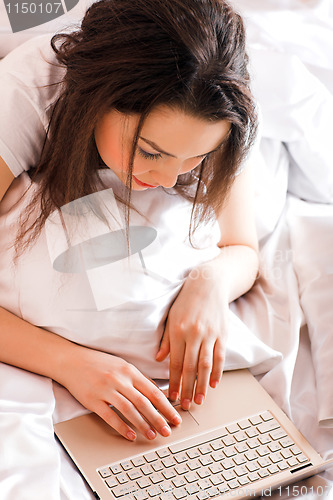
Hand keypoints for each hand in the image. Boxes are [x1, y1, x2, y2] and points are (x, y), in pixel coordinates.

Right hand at [59, 347, 181, 440]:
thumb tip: (157, 392)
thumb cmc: (98, 363)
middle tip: (168, 430)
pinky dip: (121, 427)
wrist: (72, 361)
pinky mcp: (93, 400)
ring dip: (143, 424)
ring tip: (152, 435)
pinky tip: (130, 435)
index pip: (153, 390)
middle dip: (158, 418)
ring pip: (129, 410)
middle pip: (144, 402)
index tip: (175, 416)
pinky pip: (110, 416)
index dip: (166, 406)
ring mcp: (106, 390)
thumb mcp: (122, 365)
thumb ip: (138, 379)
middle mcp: (119, 380)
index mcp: (129, 371)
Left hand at [155, 262, 227, 409]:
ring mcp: (210, 334)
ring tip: (200, 400)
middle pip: (190, 367)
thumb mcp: (170, 317)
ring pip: (205, 365)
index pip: (174, 362)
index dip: (173, 381)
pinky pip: (220, 356)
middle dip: (187, 388)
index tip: (171, 396)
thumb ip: (166, 339)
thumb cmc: (186, 301)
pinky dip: (217, 371)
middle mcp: (194, 334)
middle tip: (185, 405)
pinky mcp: (223, 334)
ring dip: (202, 385)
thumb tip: (159, 358)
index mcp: (178, 331)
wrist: (208, 284)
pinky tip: (214, 384)